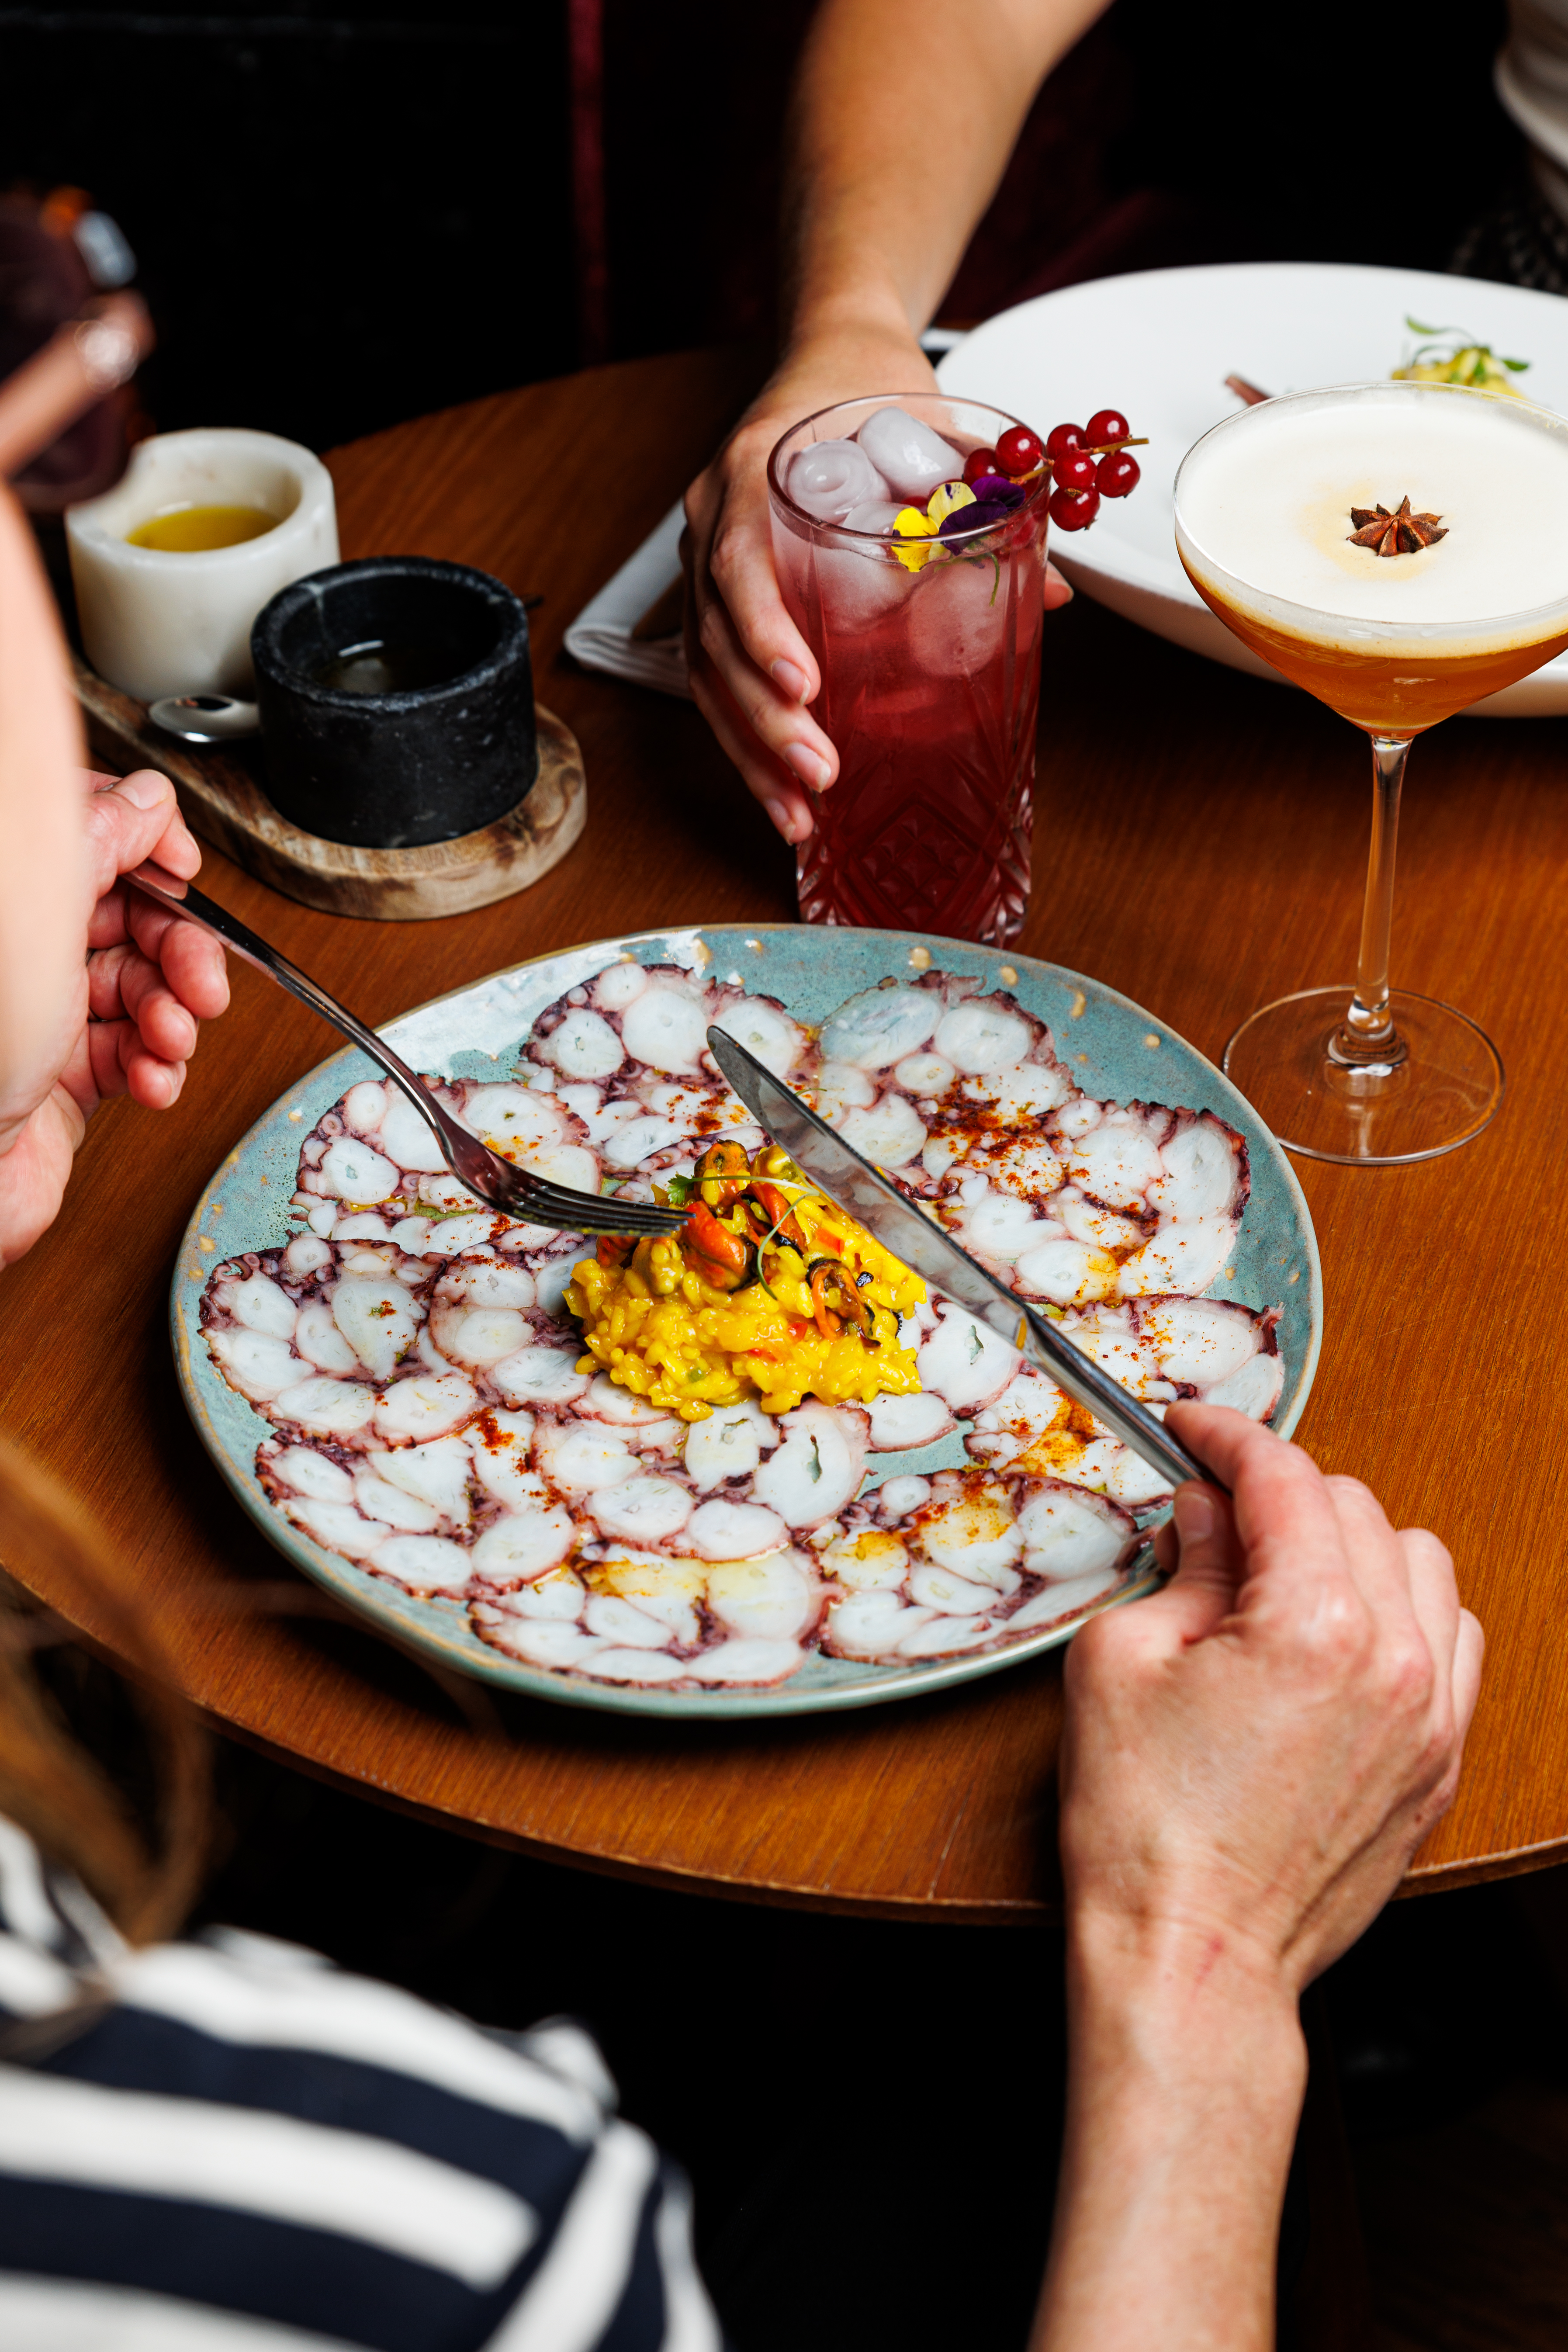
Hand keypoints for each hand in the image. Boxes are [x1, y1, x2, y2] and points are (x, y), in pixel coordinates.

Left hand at [0, 769, 229, 1266]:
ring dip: (177, 1017)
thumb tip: (149, 800)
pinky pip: (137, 1057)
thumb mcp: (43, 907)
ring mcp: (47, 1017)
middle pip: (134, 920)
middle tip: (202, 979)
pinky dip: (160, 1069)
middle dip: (185, 950)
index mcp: (18, 895)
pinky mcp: (65, 1079)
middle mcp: (26, 952)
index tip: (183, 869)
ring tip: (169, 1038)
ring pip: (146, 991)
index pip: (91, 835)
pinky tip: (151, 1078)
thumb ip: (99, 839)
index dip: (148, 846)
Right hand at [682, 326, 1073, 846]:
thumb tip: (1059, 590)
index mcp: (752, 472)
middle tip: (820, 774)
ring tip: (798, 816)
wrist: (827, 354)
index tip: (806, 684)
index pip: (740, 562)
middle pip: (715, 638)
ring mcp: (704, 561)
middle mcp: (712, 519)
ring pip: (706, 674)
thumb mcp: (933, 428)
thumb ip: (985, 500)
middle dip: (765, 719)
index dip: (764, 630)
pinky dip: (748, 742)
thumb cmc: (870, 391)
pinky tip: (781, 794)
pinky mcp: (715, 599)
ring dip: (753, 752)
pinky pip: (714, 680)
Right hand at [1060, 1402, 1483, 1998]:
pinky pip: (1455, 1641)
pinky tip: (1344, 1634)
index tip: (1193, 1431)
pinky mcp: (1441, 1763)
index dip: (1228, 1437)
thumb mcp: (1122, 1661)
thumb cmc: (1146, 1827)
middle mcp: (1395, 1662)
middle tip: (1215, 1513)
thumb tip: (1211, 1510)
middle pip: (1356, 1507)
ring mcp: (1433, 1718)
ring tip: (1285, 1572)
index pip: (1284, 1479)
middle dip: (1281, 1494)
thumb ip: (1184, 1565)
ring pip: (1420, 1563)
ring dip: (1352, 1545)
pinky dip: (1404, 1613)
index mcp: (1312, 1626)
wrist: (1195, 1954)